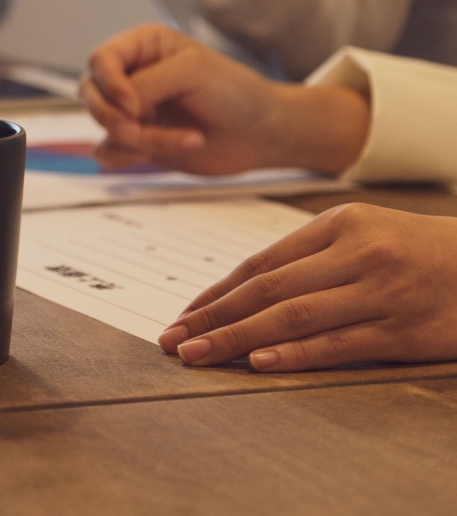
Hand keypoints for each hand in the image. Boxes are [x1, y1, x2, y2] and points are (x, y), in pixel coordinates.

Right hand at [80, 23, 368, 175]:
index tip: (132, 103)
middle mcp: (133, 76)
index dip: (110, 83)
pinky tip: (166, 150)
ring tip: (180, 139)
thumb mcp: (192, 72)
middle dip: (115, 116)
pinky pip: (109, 151)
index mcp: (143, 47)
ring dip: (135, 139)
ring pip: (102, 125)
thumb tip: (117, 106)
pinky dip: (131, 156)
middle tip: (140, 128)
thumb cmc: (237, 93)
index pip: (100, 59)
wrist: (263, 134)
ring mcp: (133, 110)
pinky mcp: (137, 140)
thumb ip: (146, 83)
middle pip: (91, 93)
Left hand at [158, 203, 456, 370]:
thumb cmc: (415, 250)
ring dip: (238, 338)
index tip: (181, 316)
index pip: (261, 263)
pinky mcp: (407, 331)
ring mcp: (383, 292)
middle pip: (268, 289)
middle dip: (213, 317)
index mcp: (340, 224)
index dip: (216, 293)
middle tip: (172, 340)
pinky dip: (296, 355)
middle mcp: (358, 254)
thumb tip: (238, 291)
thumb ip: (307, 257)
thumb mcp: (363, 233)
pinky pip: (340, 344)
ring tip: (198, 354)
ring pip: (295, 317)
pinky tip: (259, 363)